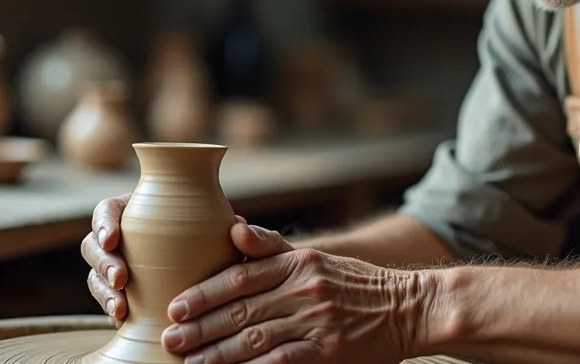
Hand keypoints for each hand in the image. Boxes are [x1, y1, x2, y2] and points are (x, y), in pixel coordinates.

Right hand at [83, 192, 249, 325]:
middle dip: (103, 262)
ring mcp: (117, 266)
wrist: (209, 268)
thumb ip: (225, 223)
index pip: (108, 210)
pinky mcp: (121, 293)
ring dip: (104, 292)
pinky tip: (123, 321)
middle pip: (93, 246)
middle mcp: (120, 238)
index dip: (104, 223)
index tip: (112, 238)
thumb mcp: (218, 225)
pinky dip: (113, 311)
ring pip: (96, 277)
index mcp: (134, 211)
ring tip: (120, 309)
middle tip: (120, 278)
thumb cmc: (212, 236)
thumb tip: (239, 225)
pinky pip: (108, 302)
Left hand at [161, 221, 426, 362]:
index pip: (241, 277)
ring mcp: (316, 320)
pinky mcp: (327, 350)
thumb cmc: (356, 283)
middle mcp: (304, 288)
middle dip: (201, 326)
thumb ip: (271, 248)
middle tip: (171, 337)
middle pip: (241, 309)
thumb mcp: (316, 257)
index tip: (176, 306)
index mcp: (298, 263)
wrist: (408, 307)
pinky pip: (281, 360)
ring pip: (256, 338)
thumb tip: (231, 228)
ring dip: (218, 353)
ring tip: (190, 363)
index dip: (205, 292)